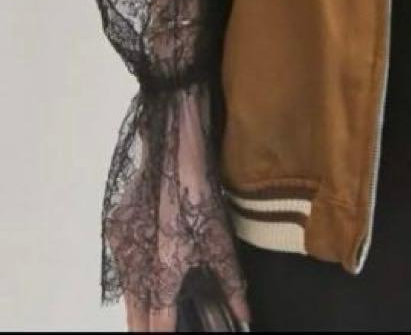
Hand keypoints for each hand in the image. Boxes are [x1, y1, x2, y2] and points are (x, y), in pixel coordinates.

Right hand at [106, 87, 250, 331]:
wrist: (172, 146)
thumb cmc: (202, 191)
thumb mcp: (222, 238)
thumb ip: (231, 284)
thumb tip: (243, 317)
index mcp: (163, 269)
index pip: (158, 322)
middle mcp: (135, 262)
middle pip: (136, 312)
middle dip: (147, 327)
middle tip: (159, 333)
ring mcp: (121, 244)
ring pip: (126, 290)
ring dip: (138, 306)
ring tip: (153, 320)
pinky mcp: (115, 227)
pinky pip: (123, 265)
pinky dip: (133, 279)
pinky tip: (147, 282)